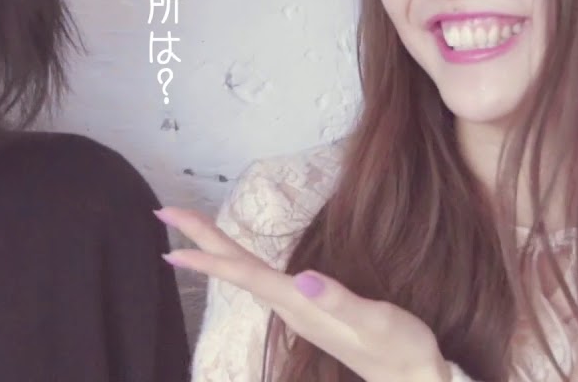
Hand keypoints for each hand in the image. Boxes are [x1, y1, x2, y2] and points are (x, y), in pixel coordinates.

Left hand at [155, 206, 452, 381]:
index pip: (245, 275)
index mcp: (301, 304)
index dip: (209, 256)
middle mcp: (291, 306)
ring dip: (216, 250)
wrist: (412, 378)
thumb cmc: (401, 348)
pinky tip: (237, 261)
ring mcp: (298, 309)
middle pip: (236, 269)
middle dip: (200, 239)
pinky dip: (240, 264)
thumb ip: (341, 301)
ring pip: (246, 273)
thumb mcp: (378, 321)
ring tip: (190, 230)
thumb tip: (305, 279)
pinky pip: (262, 280)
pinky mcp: (309, 309)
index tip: (172, 242)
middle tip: (164, 212)